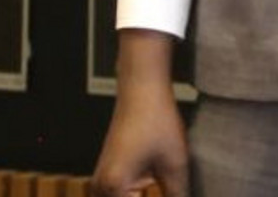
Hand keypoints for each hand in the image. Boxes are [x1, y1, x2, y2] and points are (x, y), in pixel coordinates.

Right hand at [91, 29, 188, 195]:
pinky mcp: (107, 178)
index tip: (174, 194)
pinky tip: (157, 192)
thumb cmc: (157, 122)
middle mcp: (100, 190)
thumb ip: (177, 196)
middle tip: (172, 192)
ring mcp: (100, 185)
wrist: (141, 91)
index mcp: (114, 190)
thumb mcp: (175, 165)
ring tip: (163, 190)